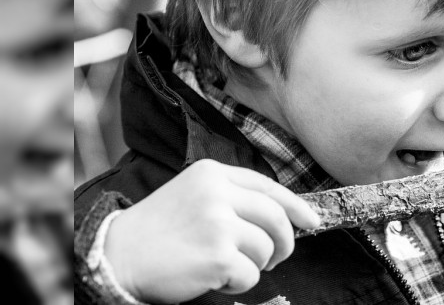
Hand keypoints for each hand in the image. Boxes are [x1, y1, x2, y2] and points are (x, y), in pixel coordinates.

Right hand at [104, 159, 320, 302]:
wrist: (118, 257)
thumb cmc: (159, 231)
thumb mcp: (193, 195)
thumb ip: (232, 197)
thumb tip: (281, 215)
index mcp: (213, 174)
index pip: (268, 187)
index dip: (295, 206)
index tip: (311, 221)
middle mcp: (217, 193)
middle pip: (276, 217)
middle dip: (284, 243)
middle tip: (276, 258)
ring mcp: (218, 223)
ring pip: (266, 248)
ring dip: (253, 265)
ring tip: (225, 266)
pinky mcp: (217, 255)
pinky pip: (250, 275)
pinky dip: (237, 284)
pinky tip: (213, 278)